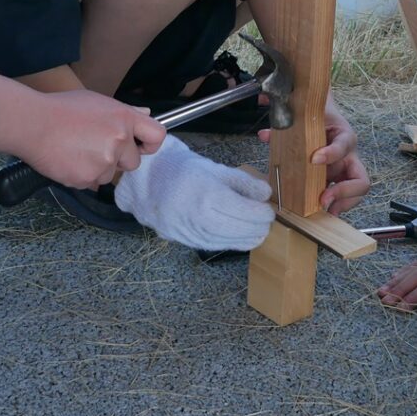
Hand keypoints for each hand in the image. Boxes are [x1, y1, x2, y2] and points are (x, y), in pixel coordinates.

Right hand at [22, 90, 165, 188]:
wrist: (32, 124)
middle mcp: (119, 140)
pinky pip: (92, 182)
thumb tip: (145, 115)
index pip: (157, 135)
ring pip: (110, 174)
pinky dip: (82, 175)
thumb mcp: (96, 101)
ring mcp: (104, 161)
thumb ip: (123, 112)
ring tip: (76, 150)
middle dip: (118, 158)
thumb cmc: (60, 108)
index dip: (150, 144)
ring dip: (98, 167)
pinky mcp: (88, 178)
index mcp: (124, 118)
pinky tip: (68, 159)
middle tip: (95, 146)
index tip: (141, 146)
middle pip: (133, 162)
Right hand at [114, 136, 273, 250]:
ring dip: (247, 238)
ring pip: (227, 242)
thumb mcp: (215, 169)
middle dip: (258, 227)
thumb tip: (266, 194)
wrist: (148, 182)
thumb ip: (242, 181)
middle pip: (238, 229)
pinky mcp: (184, 241)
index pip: (243, 210)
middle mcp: (196, 216)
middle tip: (266, 221)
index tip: (269, 210)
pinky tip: (241, 237)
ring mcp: (188, 231)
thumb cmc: (184, 170)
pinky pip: (214, 246)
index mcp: (206, 193)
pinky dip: (231, 243)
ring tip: (257, 230)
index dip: (261, 213)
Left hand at [258, 97, 369, 215]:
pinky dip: (335, 205)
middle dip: (343, 191)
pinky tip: (321, 210)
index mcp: (343, 135)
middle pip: (360, 178)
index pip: (343, 145)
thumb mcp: (306, 117)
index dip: (330, 153)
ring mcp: (347, 171)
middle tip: (323, 198)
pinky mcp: (339, 181)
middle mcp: (350, 156)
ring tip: (324, 210)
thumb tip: (264, 135)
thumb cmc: (317, 118)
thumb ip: (286, 126)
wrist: (324, 116)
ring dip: (342, 203)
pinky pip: (345, 197)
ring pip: (356, 192)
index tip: (313, 159)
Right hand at [377, 252, 416, 309]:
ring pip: (413, 270)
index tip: (402, 307)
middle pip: (416, 278)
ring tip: (382, 291)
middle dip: (399, 290)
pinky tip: (393, 277)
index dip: (415, 296)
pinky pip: (416, 263)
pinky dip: (403, 270)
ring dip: (396, 280)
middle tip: (385, 301)